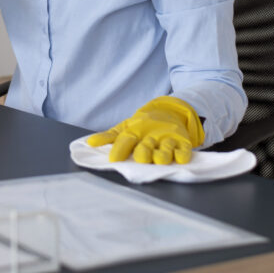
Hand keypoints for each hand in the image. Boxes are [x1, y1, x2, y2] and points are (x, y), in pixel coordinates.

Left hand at [86, 96, 203, 164]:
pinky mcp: (182, 142)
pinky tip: (181, 159)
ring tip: (160, 159)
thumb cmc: (142, 126)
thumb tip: (89, 143)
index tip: (113, 159)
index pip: (126, 139)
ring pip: (165, 148)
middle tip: (141, 158)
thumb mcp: (124, 129)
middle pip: (146, 145)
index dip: (120, 149)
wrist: (167, 112)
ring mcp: (167, 138)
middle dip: (144, 151)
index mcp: (135, 131)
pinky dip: (182, 154)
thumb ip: (108, 137)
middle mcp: (151, 135)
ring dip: (163, 154)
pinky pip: (184, 149)